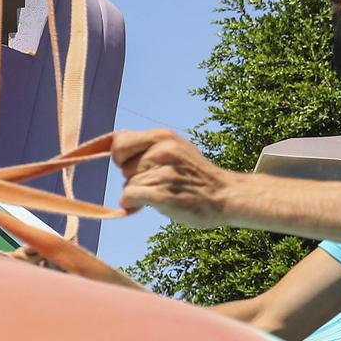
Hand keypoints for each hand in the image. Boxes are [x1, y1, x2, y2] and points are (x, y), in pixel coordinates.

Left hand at [111, 129, 239, 227]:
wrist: (226, 195)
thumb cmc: (198, 175)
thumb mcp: (177, 147)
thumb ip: (148, 145)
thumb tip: (114, 144)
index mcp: (164, 136)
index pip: (120, 142)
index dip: (121, 156)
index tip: (131, 164)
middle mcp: (161, 150)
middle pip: (122, 167)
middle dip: (133, 176)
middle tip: (158, 181)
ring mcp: (162, 172)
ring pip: (127, 184)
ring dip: (140, 192)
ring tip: (165, 192)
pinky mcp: (161, 194)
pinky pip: (128, 196)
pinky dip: (133, 203)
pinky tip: (149, 203)